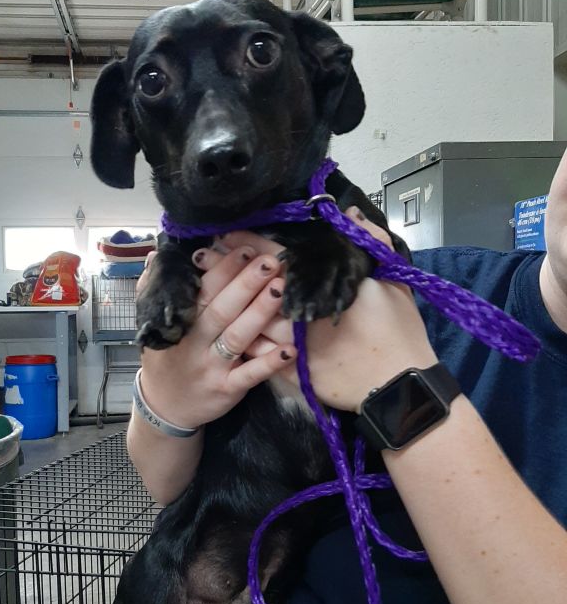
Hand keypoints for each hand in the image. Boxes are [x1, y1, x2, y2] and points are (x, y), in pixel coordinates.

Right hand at [136, 245, 296, 429]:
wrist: (165, 407)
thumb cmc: (167, 358)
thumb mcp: (151, 325)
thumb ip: (154, 290)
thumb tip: (157, 257)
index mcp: (181, 321)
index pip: (203, 290)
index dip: (224, 269)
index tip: (244, 249)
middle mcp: (196, 342)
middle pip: (222, 309)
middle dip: (246, 283)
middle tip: (270, 261)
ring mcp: (212, 366)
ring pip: (237, 337)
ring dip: (260, 313)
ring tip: (281, 289)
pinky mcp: (227, 389)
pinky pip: (249, 375)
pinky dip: (268, 363)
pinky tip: (290, 349)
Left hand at [197, 208, 438, 411]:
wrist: (401, 389)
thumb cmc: (401, 334)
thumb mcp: (394, 283)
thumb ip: (371, 242)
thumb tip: (349, 215)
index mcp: (327, 287)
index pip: (282, 259)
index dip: (253, 244)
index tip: (229, 233)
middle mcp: (305, 314)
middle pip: (257, 289)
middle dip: (228, 272)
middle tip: (202, 257)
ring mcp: (296, 346)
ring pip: (251, 323)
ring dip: (227, 306)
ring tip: (203, 291)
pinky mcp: (294, 374)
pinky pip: (259, 357)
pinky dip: (242, 343)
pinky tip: (223, 333)